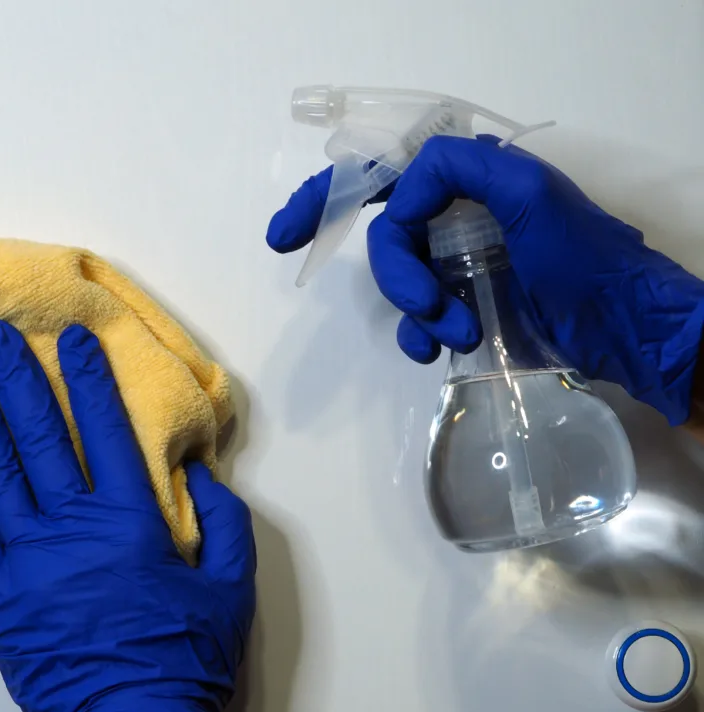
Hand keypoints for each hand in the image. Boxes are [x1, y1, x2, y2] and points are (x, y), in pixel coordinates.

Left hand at [0, 320, 254, 711]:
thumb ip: (223, 522)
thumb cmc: (183, 657)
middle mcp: (72, 527)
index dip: (89, 379)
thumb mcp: (230, 586)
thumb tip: (201, 474)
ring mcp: (28, 558)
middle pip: (39, 437)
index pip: (105, 430)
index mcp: (130, 521)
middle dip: (19, 379)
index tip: (71, 339)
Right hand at [268, 136, 703, 424]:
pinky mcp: (465, 304)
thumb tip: (401, 201)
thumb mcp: (531, 194)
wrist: (622, 329)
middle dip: (396, 275)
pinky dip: (418, 335)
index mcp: (467, 180)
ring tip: (459, 329)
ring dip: (418, 309)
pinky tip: (437, 347)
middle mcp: (456, 215)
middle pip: (385, 236)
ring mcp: (458, 262)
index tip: (283, 237)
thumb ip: (460, 170)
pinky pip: (415, 319)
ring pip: (399, 282)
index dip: (325, 199)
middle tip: (426, 305)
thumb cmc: (582, 259)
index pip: (382, 176)